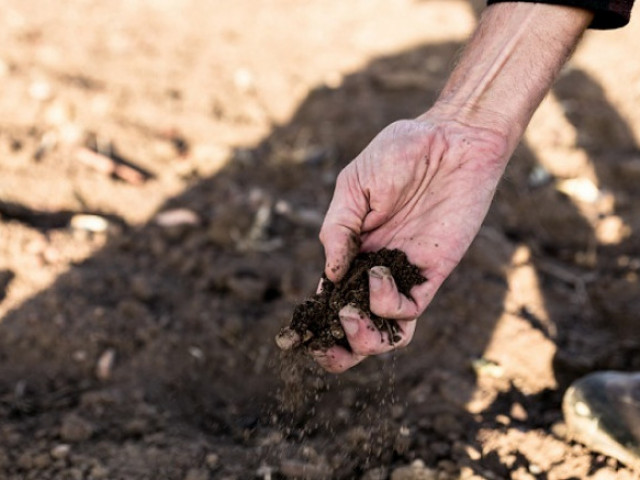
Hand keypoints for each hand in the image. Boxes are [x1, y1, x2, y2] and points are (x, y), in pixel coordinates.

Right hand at [315, 115, 508, 371]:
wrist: (453, 138)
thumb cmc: (400, 153)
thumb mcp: (353, 186)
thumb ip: (337, 230)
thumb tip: (327, 276)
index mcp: (352, 250)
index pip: (331, 298)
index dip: (314, 322)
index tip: (295, 338)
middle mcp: (376, 268)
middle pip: (357, 325)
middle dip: (339, 349)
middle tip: (324, 346)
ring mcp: (405, 273)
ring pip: (386, 330)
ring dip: (363, 340)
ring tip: (349, 317)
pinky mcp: (433, 272)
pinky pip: (410, 308)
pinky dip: (387, 304)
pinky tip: (376, 274)